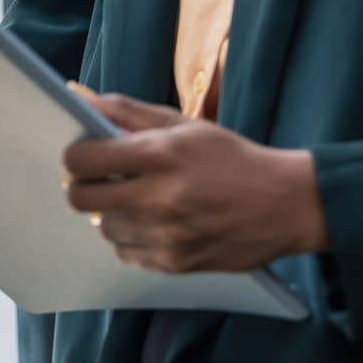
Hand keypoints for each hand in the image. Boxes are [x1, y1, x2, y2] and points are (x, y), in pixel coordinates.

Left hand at [61, 89, 328, 273]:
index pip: (82, 160)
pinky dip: (132, 239)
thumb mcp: (183, 124)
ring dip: (112, 214)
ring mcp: (168, 235)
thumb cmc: (231, 158)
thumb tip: (79, 99)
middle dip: (83, 187)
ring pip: (103, 228)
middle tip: (100, 181)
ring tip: (136, 201)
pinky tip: (154, 224)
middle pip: (81, 199)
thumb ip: (128, 112)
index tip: (84, 155)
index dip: (75, 156)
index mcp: (160, 155)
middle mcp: (160, 197)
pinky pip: (127, 253)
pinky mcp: (177, 263)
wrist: (287, 204)